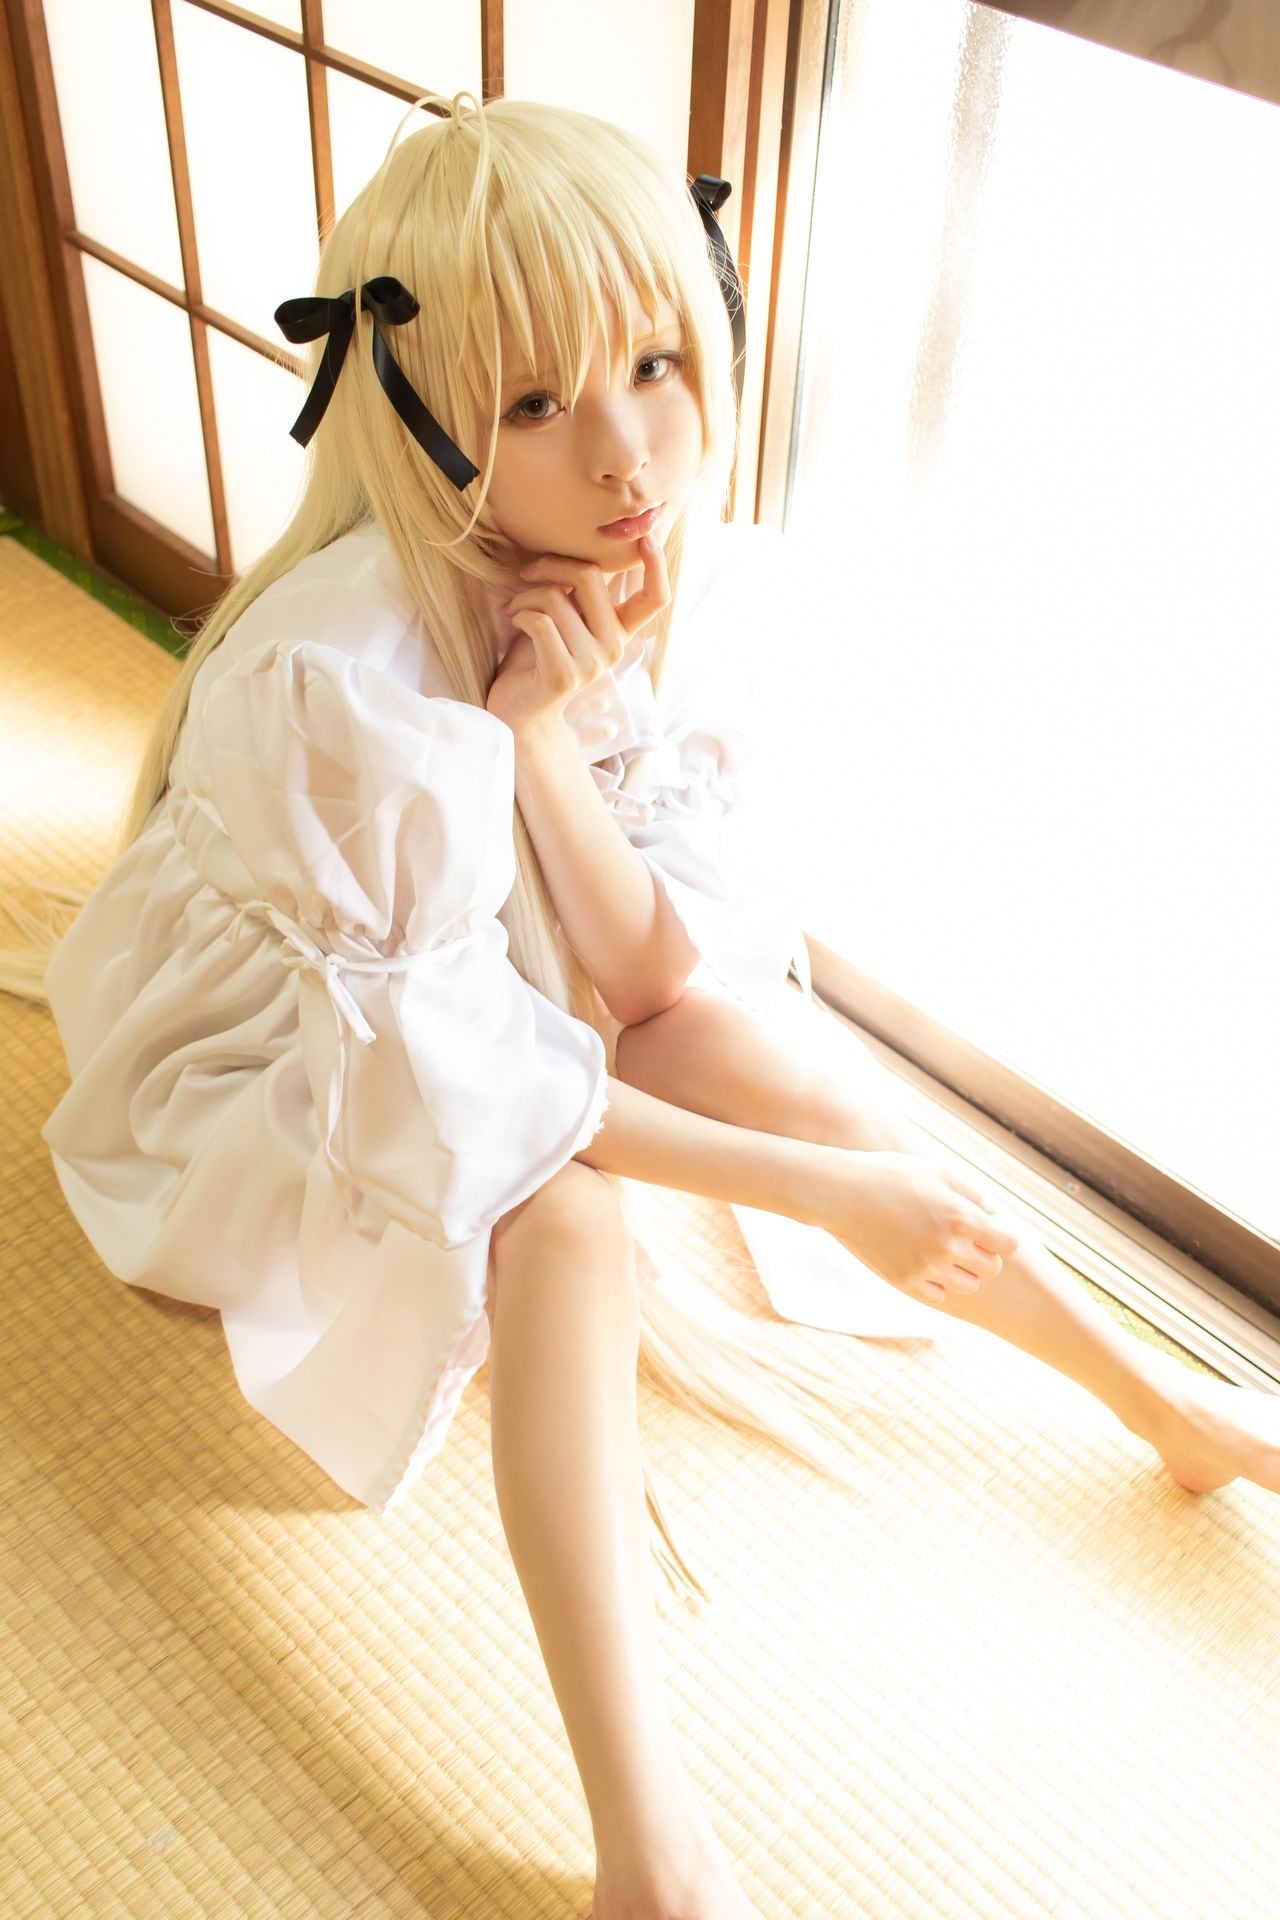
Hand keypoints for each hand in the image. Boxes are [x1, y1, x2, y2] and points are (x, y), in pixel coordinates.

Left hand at [485, 535, 669, 741]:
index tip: (646, 538)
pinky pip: (540, 621)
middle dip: (551, 565)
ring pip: (557, 598)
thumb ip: (579, 593)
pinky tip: (514, 620)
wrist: (519, 709)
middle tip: (527, 573)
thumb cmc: (537, 655)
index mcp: (619, 631)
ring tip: (514, 607)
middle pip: (591, 578)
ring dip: (525, 595)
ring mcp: (592, 664)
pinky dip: (520, 613)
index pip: (655, 599)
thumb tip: (578, 551)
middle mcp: (613, 647)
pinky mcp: (564, 674)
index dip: (657, 566)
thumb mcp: (566, 617)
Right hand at [817, 1150, 1019, 1305]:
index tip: (990, 1231)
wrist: (841, 1193)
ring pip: (968, 1285)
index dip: (1003, 1238)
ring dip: (964, 1272)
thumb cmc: (890, 1175)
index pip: (1009, 1244)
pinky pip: (939, 1296)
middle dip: (985, 1256)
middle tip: (967, 1242)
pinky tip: (925, 1264)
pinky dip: (938, 1284)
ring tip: (945, 1253)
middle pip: (991, 1269)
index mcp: (961, 1216)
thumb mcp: (936, 1171)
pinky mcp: (904, 1281)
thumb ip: (972, 1192)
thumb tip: (994, 1212)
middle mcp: (948, 1246)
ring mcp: (925, 1267)